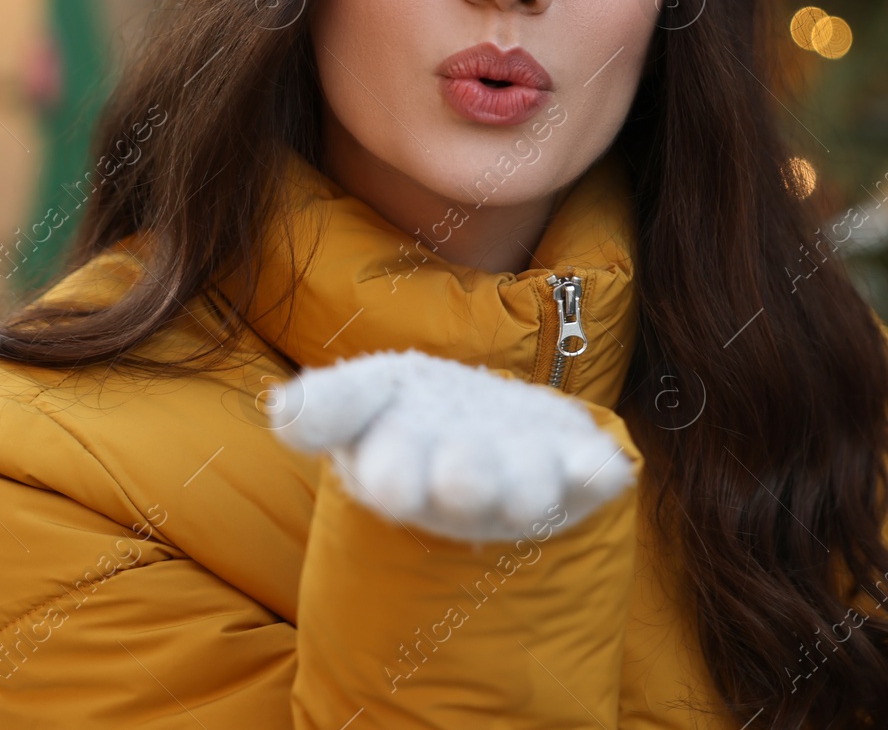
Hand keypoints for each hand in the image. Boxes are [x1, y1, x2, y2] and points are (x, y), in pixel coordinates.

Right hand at [266, 349, 635, 543]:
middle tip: (462, 478)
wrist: (487, 426)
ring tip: (528, 489)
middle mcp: (464, 488)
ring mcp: (524, 481)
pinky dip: (599, 474)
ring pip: (529, 492)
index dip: (394, 475)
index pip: (390, 473)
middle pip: (465, 490)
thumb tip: (282, 410)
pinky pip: (593, 478)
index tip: (394, 482)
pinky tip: (605, 468)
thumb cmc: (413, 413)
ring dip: (529, 487)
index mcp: (400, 469)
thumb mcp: (365, 394)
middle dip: (466, 483)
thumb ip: (327, 404)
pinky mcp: (576, 471)